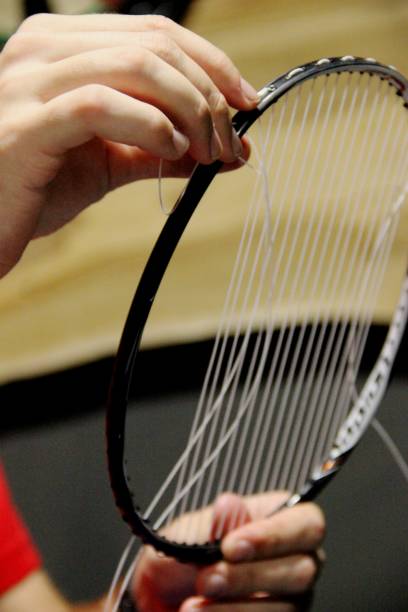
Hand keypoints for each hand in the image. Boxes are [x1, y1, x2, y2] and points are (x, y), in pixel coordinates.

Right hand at [0, 13, 256, 276]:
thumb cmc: (40, 185)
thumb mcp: (111, 161)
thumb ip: (162, 149)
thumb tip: (227, 151)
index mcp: (64, 45)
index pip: (156, 32)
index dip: (211, 64)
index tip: (245, 103)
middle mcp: (44, 48)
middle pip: (155, 45)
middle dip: (209, 95)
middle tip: (232, 142)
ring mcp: (31, 81)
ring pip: (136, 67)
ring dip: (190, 111)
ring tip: (209, 153)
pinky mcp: (27, 124)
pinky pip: (102, 106)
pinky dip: (150, 126)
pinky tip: (173, 151)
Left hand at [132, 493, 324, 610]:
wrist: (162, 601)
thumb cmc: (184, 559)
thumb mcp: (192, 534)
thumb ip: (214, 523)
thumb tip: (228, 506)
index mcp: (283, 522)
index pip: (307, 523)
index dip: (273, 536)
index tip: (230, 547)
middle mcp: (298, 561)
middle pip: (302, 570)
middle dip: (247, 576)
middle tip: (206, 579)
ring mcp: (292, 601)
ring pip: (285, 608)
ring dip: (233, 608)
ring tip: (192, 605)